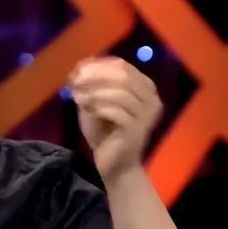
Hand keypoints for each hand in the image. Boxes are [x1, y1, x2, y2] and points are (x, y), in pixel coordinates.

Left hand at [68, 56, 162, 182]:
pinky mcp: (138, 129)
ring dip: (95, 92)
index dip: (98, 65)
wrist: (114, 164)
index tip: (77, 70)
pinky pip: (117, 111)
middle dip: (95, 77)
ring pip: (120, 93)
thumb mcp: (96, 103)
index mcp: (145, 89)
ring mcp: (147, 115)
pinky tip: (85, 108)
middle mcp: (152, 99)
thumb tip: (81, 64)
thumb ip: (92, 85)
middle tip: (75, 81)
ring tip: (77, 97)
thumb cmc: (105, 132)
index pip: (123, 66)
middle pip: (123, 76)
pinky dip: (98, 107)